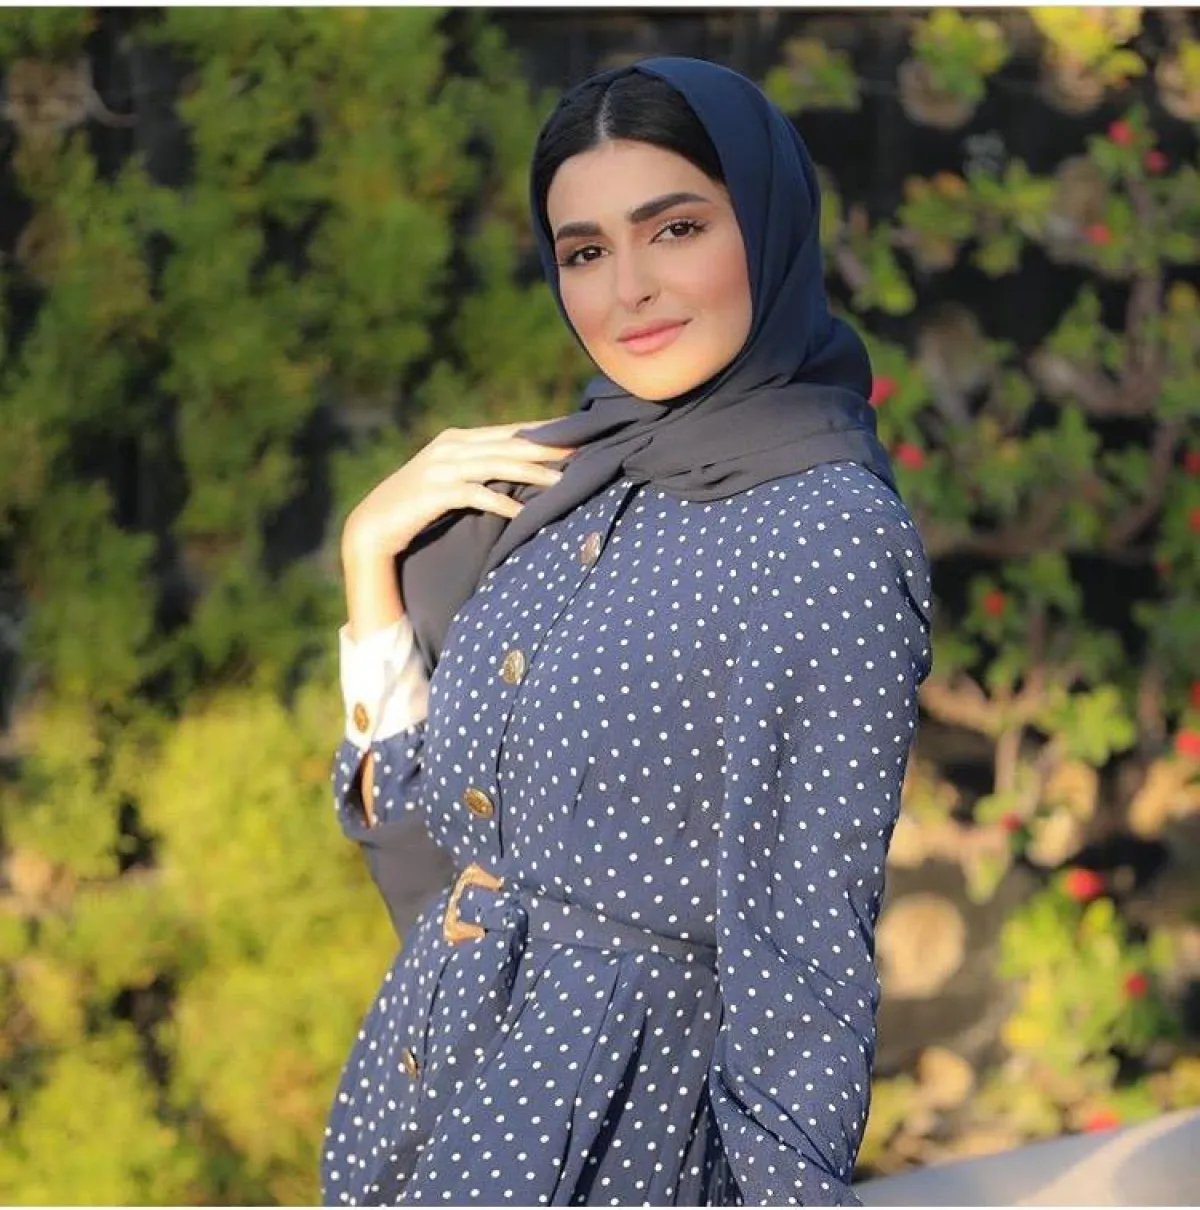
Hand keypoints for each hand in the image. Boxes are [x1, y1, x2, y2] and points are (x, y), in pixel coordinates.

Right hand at [341, 420, 575, 563]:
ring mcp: (442, 468)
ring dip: (530, 473)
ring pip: (496, 466)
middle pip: (508, 445)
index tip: (575, 434)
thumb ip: (479, 469)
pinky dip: (500, 502)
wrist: (374, 525)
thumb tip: (520, 470)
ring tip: (559, 482)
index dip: (542, 432)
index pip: (509, 432)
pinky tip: (521, 512)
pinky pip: (475, 495)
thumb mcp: (450, 479)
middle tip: (580, 450)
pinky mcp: (435, 492)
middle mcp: (451, 447)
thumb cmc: (418, 505)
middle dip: (546, 447)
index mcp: (457, 439)